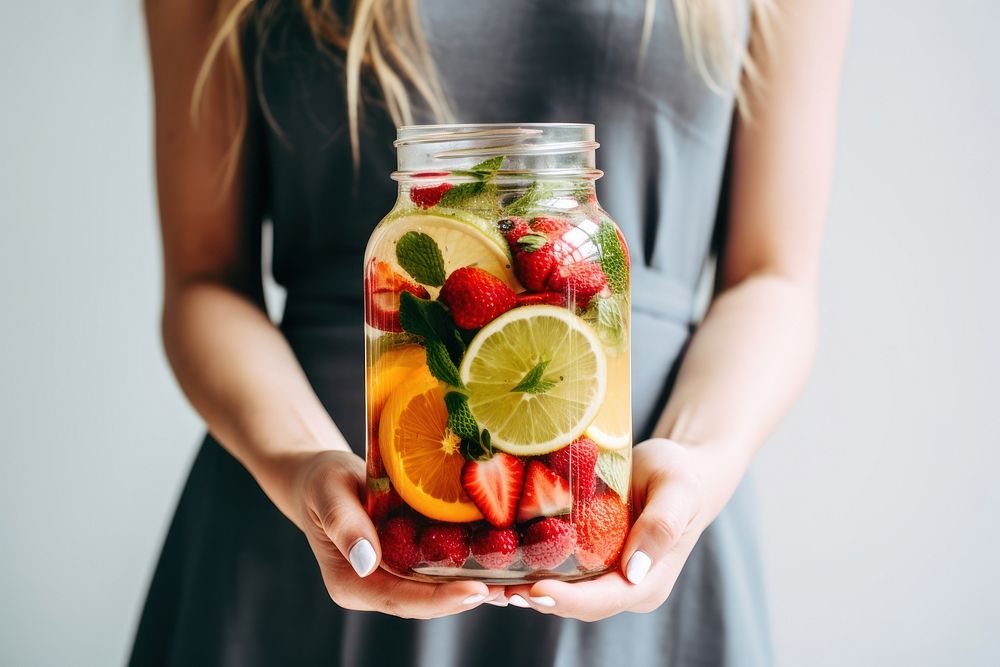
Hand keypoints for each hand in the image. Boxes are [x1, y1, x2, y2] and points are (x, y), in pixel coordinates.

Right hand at [291, 450, 503, 617]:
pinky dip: (467, 567)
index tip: (476, 591)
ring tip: (517, 583)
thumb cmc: (321, 482)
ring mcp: (392, 578)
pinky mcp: (407, 563)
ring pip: (436, 590)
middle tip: (511, 590)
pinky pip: (438, 570)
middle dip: (467, 598)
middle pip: (425, 602)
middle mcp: (374, 587)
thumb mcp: (329, 493)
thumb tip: (365, 561)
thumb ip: (344, 524)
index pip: (400, 599)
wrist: (322, 479)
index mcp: (352, 583)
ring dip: (475, 587)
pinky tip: (501, 560)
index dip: (439, 599)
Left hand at [505, 438, 737, 620]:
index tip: (534, 590)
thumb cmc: (681, 475)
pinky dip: (528, 565)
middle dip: (535, 598)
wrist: (679, 469)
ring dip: (523, 587)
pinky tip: (497, 557)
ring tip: (486, 580)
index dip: (568, 600)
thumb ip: (662, 525)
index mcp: (647, 582)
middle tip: (495, 587)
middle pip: (575, 603)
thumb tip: (635, 570)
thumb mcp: (678, 490)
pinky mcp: (587, 557)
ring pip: (560, 590)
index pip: (603, 600)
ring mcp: (604, 574)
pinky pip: (556, 568)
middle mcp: (623, 586)